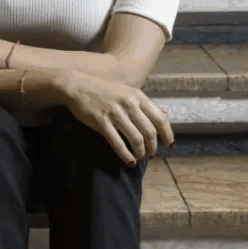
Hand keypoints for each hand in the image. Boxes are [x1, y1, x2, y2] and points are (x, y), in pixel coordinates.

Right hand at [57, 71, 174, 165]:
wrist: (78, 86)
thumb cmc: (103, 91)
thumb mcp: (126, 92)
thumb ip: (139, 105)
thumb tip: (154, 124)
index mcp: (138, 96)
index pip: (160, 118)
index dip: (168, 134)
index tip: (170, 145)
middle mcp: (129, 104)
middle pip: (150, 131)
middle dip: (153, 147)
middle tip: (152, 154)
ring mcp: (115, 113)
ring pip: (136, 139)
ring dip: (141, 152)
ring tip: (140, 157)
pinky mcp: (101, 122)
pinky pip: (118, 143)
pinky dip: (126, 155)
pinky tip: (129, 162)